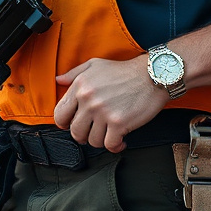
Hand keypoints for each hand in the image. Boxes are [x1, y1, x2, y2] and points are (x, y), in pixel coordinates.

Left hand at [53, 57, 168, 152]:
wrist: (152, 75)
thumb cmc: (124, 71)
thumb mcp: (95, 65)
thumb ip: (73, 74)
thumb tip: (58, 80)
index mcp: (80, 87)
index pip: (60, 114)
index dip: (64, 123)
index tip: (73, 125)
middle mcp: (89, 101)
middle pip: (75, 131)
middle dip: (83, 135)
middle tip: (93, 132)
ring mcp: (103, 113)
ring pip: (92, 141)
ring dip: (100, 140)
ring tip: (108, 134)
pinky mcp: (119, 123)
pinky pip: (109, 145)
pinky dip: (115, 146)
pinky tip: (120, 141)